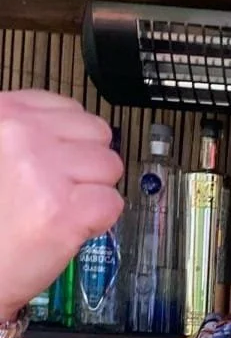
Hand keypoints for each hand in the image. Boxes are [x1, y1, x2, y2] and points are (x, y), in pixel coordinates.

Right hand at [0, 90, 121, 319]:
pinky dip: (97, 221)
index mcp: (2, 113)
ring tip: (58, 210)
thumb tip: (69, 130)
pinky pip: (112, 203)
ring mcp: (44, 170)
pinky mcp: (65, 210)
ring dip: (92, 192)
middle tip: (59, 190)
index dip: (71, 142)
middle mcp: (21, 135)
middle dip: (87, 164)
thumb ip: (24, 134)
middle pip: (97, 134)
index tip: (57, 162)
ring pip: (109, 167)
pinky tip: (67, 228)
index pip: (67, 109)